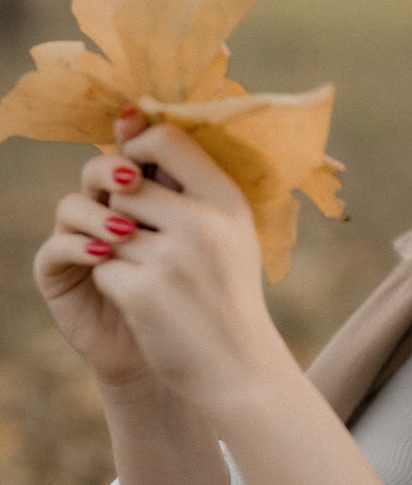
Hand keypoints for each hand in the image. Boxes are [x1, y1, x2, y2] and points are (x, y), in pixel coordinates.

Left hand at [35, 115, 282, 410]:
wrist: (237, 367)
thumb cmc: (225, 291)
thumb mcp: (226, 229)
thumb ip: (184, 179)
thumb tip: (128, 118)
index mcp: (227, 200)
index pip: (166, 138)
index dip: (136, 149)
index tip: (133, 174)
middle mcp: (203, 223)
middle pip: (124, 184)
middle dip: (121, 212)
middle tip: (145, 243)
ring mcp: (172, 258)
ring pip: (107, 226)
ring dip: (116, 250)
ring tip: (149, 274)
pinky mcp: (142, 292)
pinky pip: (100, 267)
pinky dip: (113, 284)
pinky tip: (141, 302)